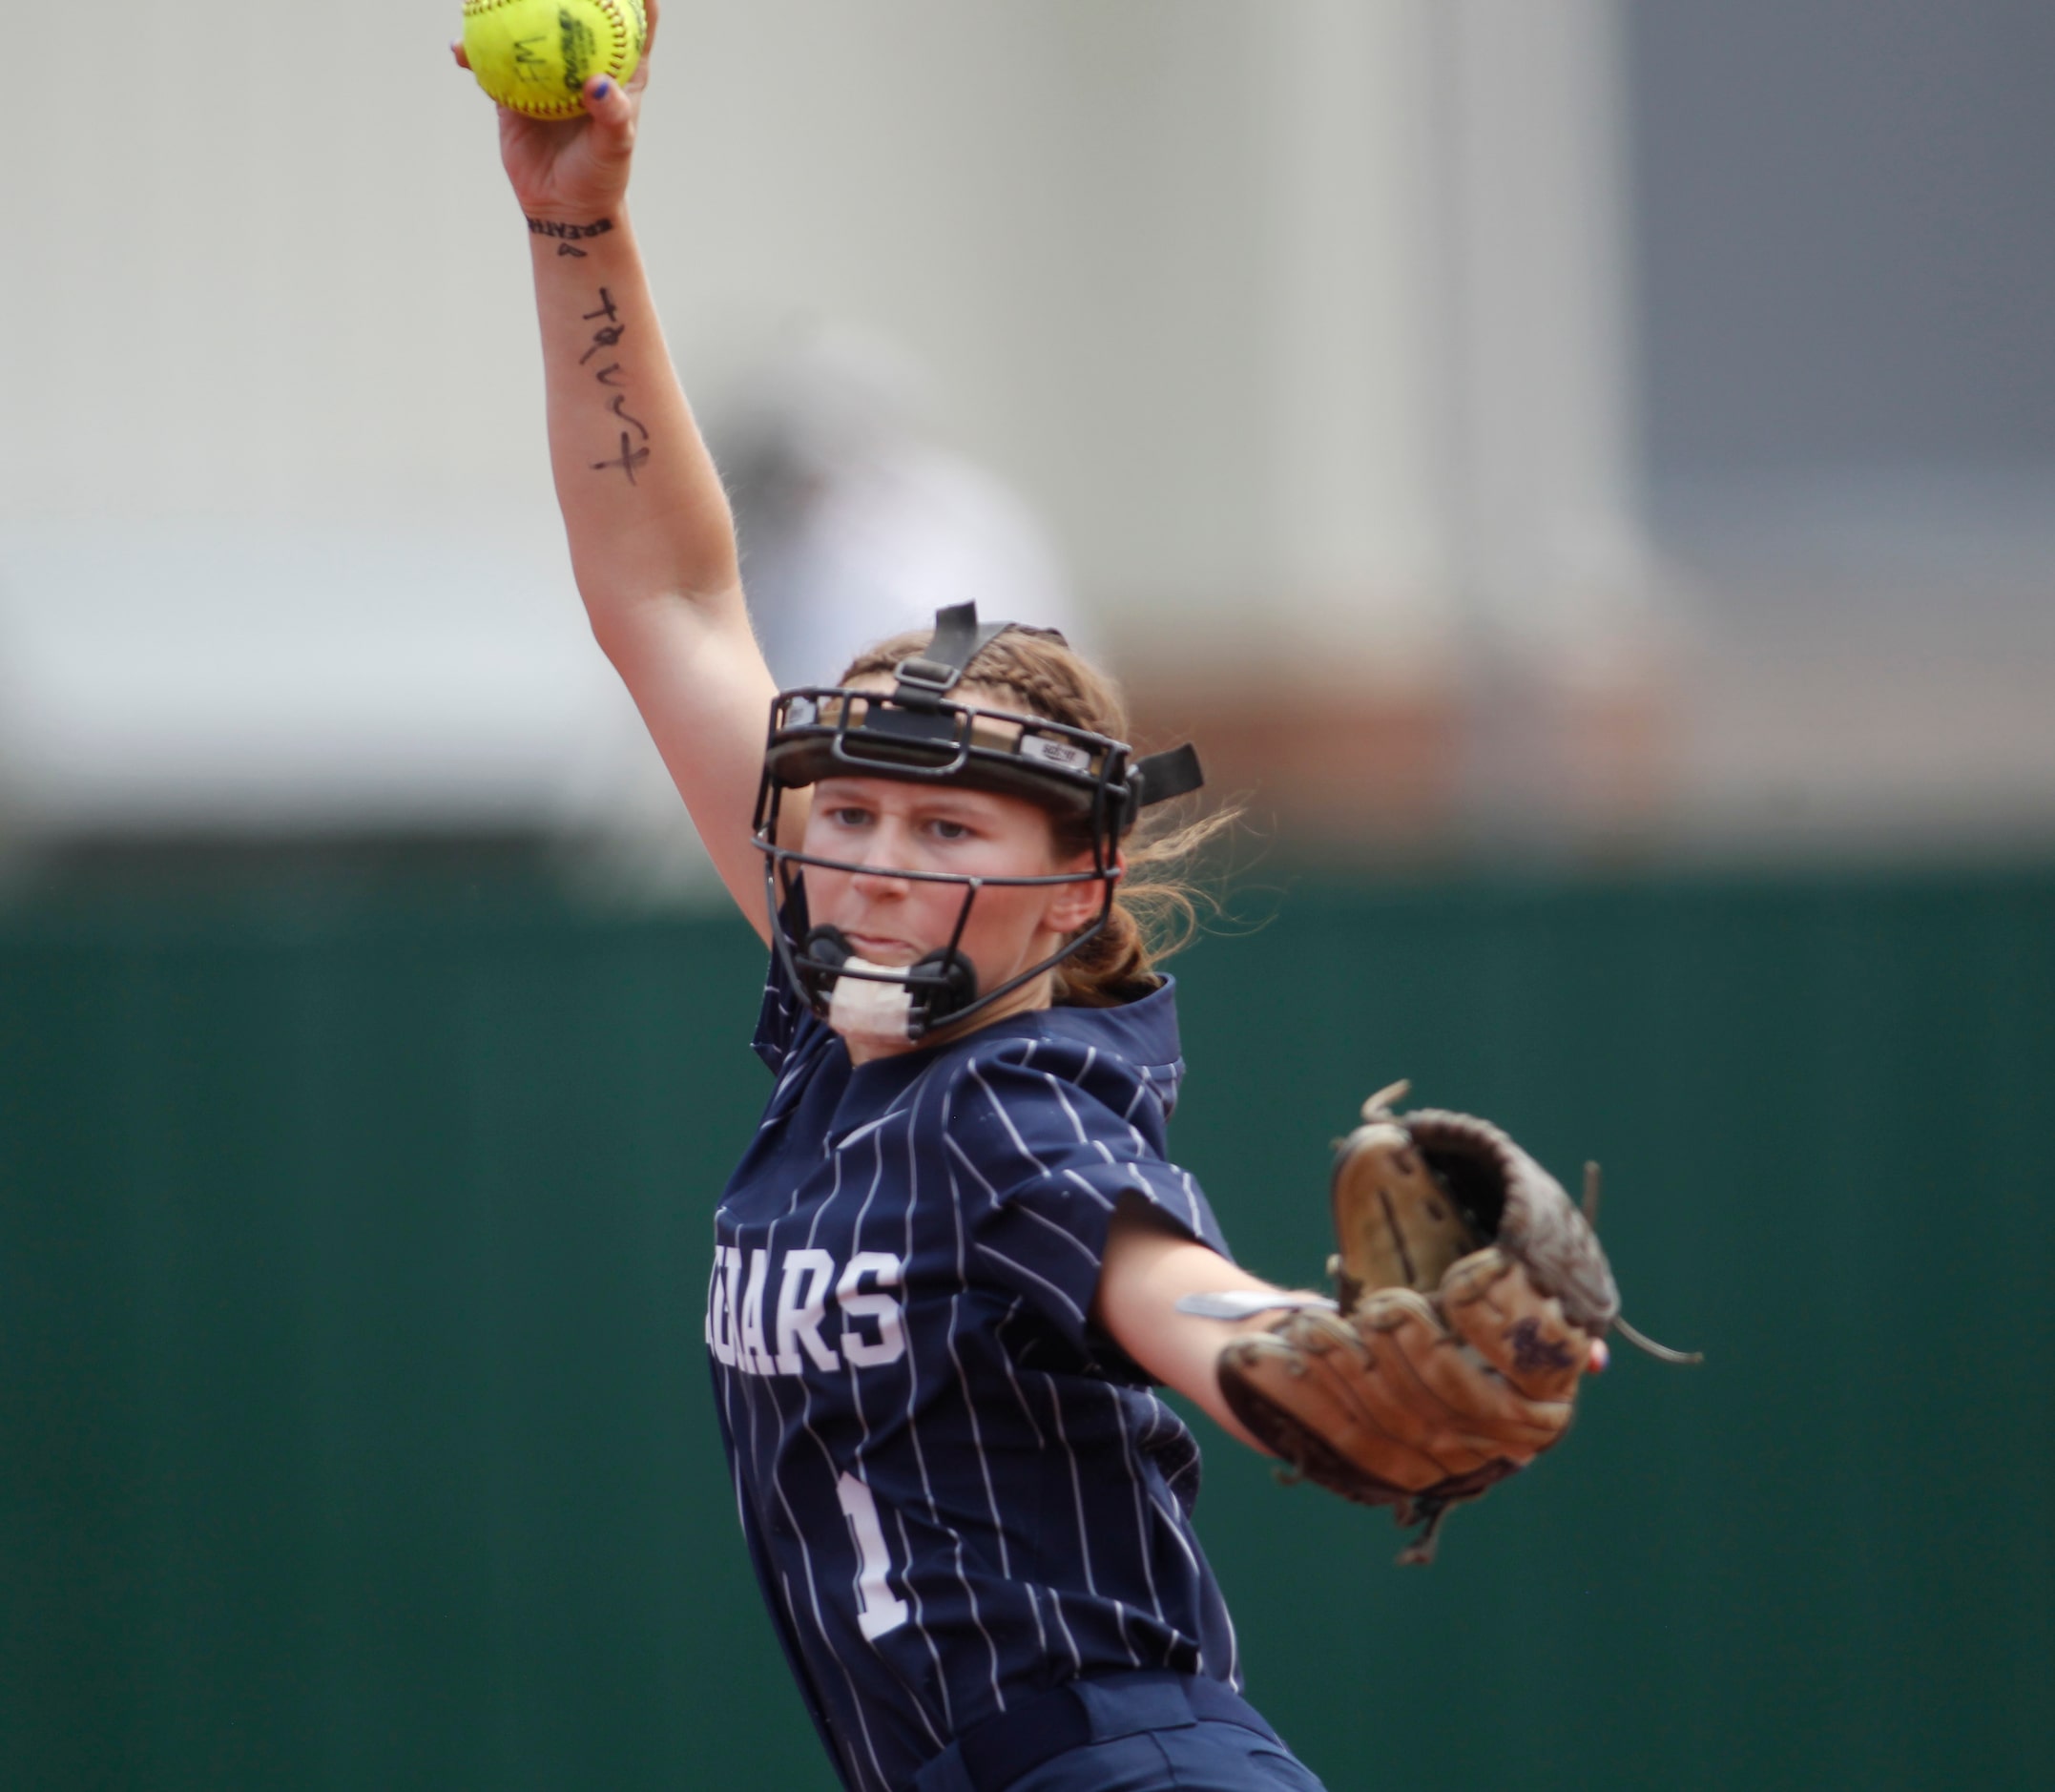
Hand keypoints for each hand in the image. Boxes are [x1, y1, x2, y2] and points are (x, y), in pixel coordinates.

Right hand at [452, 0, 661, 221]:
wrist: (564, 204)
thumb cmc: (600, 176)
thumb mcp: (614, 148)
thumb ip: (612, 114)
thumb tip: (597, 82)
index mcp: (619, 67)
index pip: (635, 22)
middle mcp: (582, 61)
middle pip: (573, 10)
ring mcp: (545, 71)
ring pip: (526, 28)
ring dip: (506, 7)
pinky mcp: (513, 88)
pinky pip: (490, 63)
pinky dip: (473, 53)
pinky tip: (459, 50)